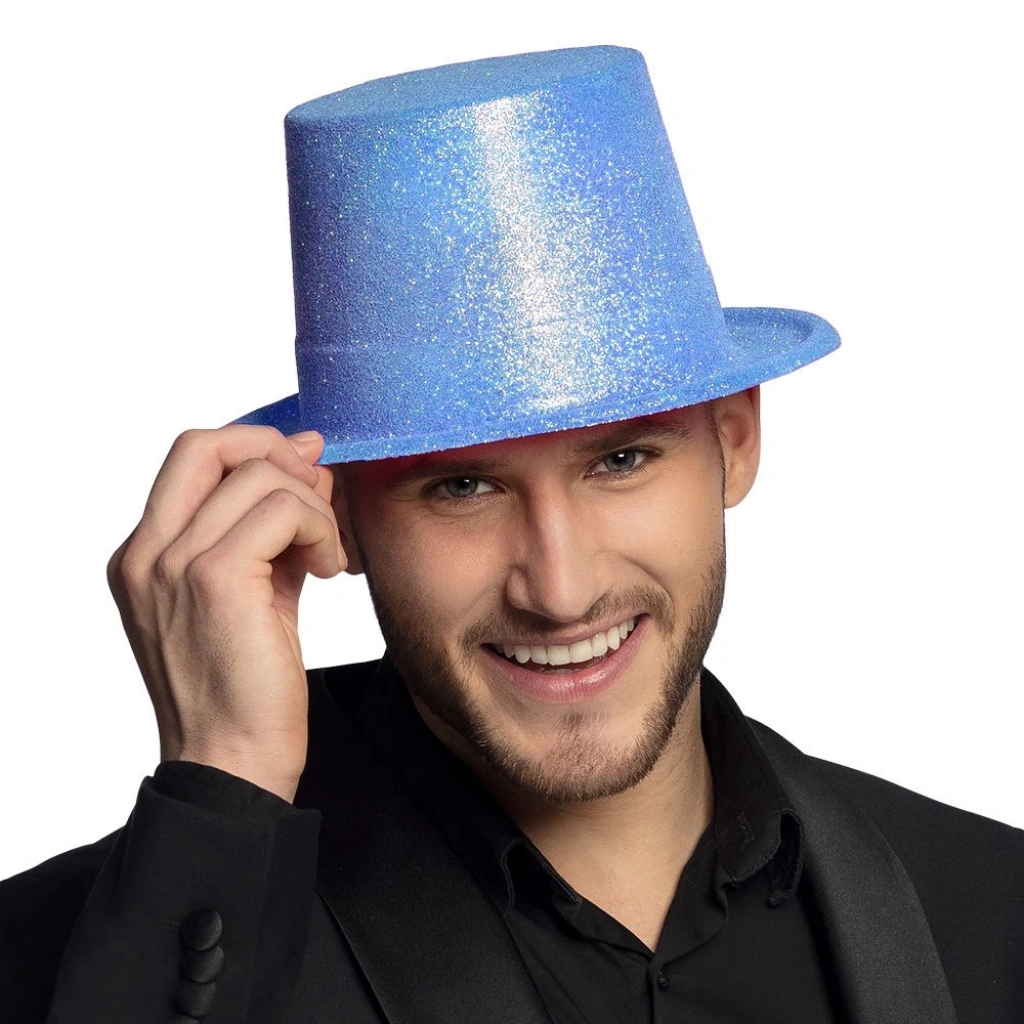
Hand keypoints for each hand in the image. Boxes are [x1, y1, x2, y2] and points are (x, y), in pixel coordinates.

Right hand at [106, 426, 343, 801]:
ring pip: (258, 476)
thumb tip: (309, 462)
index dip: (256, 448)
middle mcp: (145, 553)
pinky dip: (319, 528)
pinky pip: (282, 510)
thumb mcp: (254, 592)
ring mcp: (172, 563)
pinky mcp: (214, 579)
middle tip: (319, 488)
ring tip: (327, 555)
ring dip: (313, 505)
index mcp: (144, 555)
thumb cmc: (246, 686)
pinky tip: (328, 570)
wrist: (233, 762)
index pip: (193, 457)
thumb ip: (271, 528)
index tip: (306, 469)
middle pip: (207, 444)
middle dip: (276, 450)